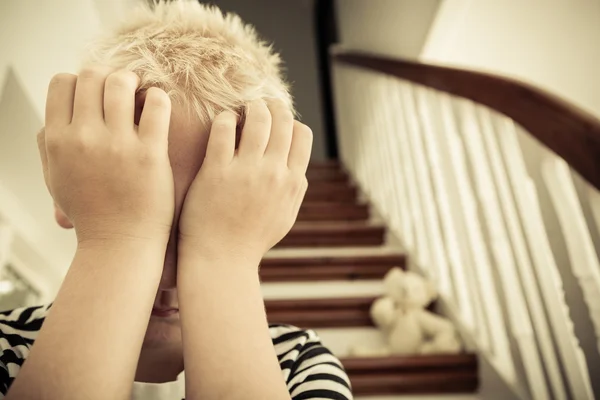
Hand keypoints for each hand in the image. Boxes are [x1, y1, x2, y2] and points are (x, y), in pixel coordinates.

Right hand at [38, 67, 174, 243]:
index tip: (95, 94)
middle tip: (122, 89)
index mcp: (57, 141)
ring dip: (132, 81)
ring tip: (140, 93)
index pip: (61, 82)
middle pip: (91, 75)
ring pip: (121, 83)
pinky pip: (156, 105)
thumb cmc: (90, 212)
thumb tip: (50, 119)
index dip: (79, 81)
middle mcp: (84, 138)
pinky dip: (158, 97)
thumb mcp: (55, 180)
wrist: (120, 243)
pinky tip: (157, 107)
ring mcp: (117, 145)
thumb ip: (48, 146)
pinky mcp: (150, 153)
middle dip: (107, 76)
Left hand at [178, 99, 312, 263]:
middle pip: (282, 119)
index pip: (302, 134)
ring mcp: (245, 171)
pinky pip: (223, 129)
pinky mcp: (216, 171)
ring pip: (257, 117)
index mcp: (292, 183)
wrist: (221, 261)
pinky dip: (226, 119)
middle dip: (272, 106)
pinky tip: (223, 125)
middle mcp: (273, 173)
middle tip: (258, 108)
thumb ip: (295, 191)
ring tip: (242, 112)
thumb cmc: (251, 240)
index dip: (291, 122)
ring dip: (251, 107)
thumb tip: (298, 170)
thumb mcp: (285, 217)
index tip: (278, 123)